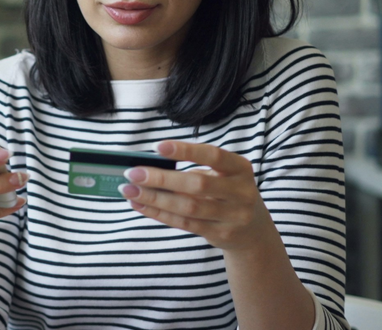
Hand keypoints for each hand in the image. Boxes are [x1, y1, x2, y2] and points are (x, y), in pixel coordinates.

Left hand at [119, 140, 271, 251]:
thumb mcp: (222, 176)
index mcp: (240, 168)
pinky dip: (159, 213)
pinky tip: (140, 204)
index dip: (185, 151)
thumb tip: (149, 167)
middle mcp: (241, 192)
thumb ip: (195, 169)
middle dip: (161, 178)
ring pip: (188, 207)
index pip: (213, 156)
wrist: (252, 231)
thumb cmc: (227, 193)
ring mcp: (233, 216)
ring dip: (154, 198)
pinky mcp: (221, 234)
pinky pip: (184, 223)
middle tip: (132, 173)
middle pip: (197, 184)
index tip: (156, 146)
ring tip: (129, 190)